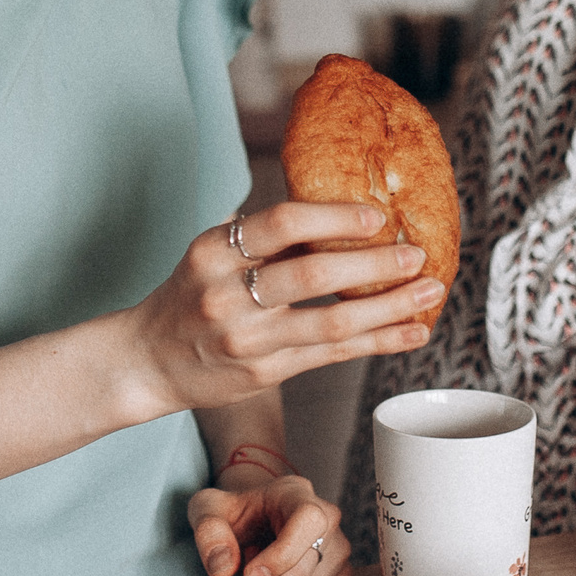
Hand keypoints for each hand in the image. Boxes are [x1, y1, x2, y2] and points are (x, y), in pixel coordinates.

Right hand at [126, 203, 443, 417]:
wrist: (146, 361)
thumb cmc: (191, 295)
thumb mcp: (211, 253)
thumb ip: (263, 234)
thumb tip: (337, 202)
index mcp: (214, 251)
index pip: (281, 223)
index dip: (334, 217)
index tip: (377, 216)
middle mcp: (228, 294)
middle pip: (313, 274)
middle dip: (375, 265)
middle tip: (418, 254)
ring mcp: (247, 338)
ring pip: (332, 322)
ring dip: (389, 308)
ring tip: (429, 293)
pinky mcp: (263, 373)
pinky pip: (331, 355)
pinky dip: (378, 342)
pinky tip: (411, 333)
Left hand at [189, 469, 350, 575]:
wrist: (259, 518)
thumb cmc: (235, 513)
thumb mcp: (207, 509)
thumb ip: (208, 531)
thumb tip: (222, 567)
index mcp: (298, 494)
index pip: (308, 523)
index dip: (279, 557)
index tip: (247, 575)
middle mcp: (329, 521)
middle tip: (249, 561)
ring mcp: (340, 552)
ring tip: (265, 569)